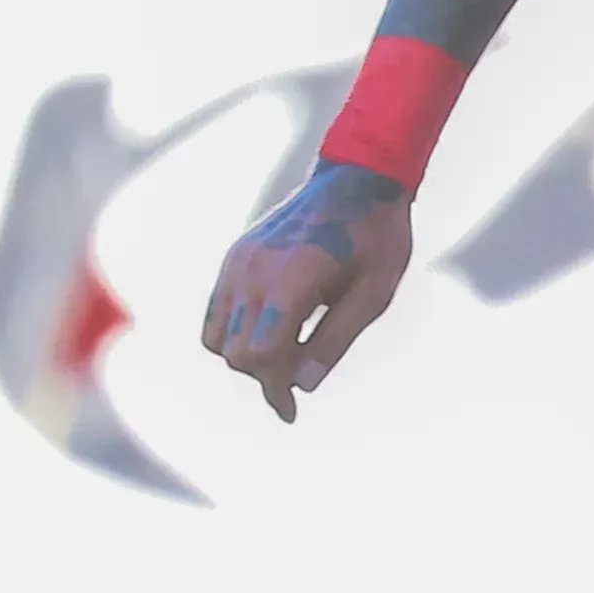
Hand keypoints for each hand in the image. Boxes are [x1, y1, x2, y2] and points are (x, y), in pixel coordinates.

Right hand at [200, 160, 415, 423]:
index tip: (290, 412)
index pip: (262, 355)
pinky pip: (216, 310)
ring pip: (217, 336)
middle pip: (236, 352)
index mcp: (291, 280)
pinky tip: (267, 335)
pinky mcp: (235, 257)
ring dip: (244, 357)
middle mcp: (254, 271)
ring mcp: (239, 262)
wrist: (358, 180)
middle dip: (264, 377)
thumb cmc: (376, 237)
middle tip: (297, 384)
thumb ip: (336, 340)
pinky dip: (232, 333)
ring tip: (284, 357)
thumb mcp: (374, 294)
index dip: (275, 390)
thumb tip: (302, 385)